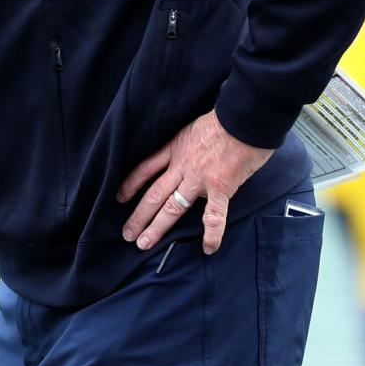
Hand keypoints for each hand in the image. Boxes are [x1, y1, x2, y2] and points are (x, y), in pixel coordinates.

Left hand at [117, 109, 272, 254]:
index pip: (146, 168)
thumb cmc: (226, 118)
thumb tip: (190, 156)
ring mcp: (199, 178)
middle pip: (154, 194)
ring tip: (144, 244)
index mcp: (175, 148)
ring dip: (157, 228)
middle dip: (139, 216)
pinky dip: (211, 234)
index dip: (131, 184)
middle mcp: (182, 166)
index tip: (119, 198)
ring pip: (172, 207)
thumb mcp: (194, 127)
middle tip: (127, 234)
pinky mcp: (220, 187)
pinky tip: (208, 249)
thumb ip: (188, 145)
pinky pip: (213, 216)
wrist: (244, 117)